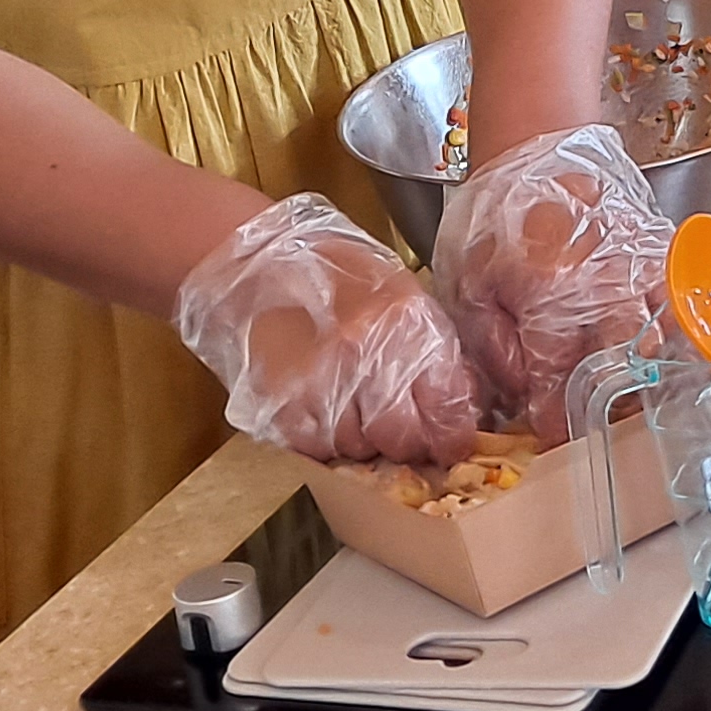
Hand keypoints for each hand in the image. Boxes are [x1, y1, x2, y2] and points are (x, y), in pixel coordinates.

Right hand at [175, 198, 478, 467]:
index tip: (447, 441)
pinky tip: (320, 405)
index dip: (450, 434)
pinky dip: (323, 437)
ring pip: (358, 448)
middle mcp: (366, 357)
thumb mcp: (401, 293)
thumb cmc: (333, 271)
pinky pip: (317, 448)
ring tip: (350, 402)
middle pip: (402, 438)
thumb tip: (458, 405)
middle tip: (397, 426)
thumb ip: (432, 349)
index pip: (446, 407)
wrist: (253, 261)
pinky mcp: (280, 406)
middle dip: (406, 440)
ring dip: (361, 437)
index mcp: (407, 324)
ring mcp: (320, 384)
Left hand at [428, 123, 671, 444]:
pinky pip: (676, 305)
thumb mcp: (469, 283)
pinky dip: (666, 331)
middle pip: (620, 372)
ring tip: (620, 386)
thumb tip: (520, 395)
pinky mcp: (661, 253)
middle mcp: (605, 289)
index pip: (560, 385)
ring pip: (657, 341)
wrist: (536, 146)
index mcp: (550, 299)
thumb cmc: (494, 214)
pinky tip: (649, 344)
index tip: (551, 435)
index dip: (555, 421)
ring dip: (639, 371)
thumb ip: (493, 347)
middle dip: (606, 404)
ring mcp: (641, 269)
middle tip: (590, 416)